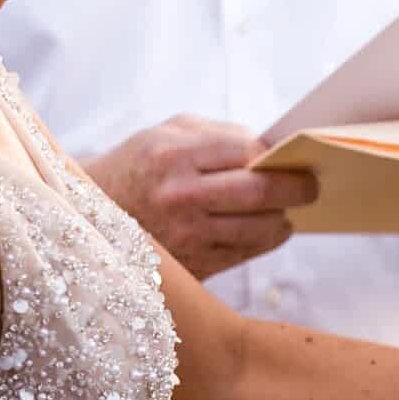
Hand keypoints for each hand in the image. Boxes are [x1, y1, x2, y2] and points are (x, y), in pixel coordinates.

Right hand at [86, 115, 317, 277]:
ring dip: (283, 220)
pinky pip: (244, 255)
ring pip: (259, 230)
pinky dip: (264, 242)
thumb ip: (218, 135)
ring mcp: (184, 236)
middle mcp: (179, 196)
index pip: (247, 152)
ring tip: (286, 211)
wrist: (87, 217)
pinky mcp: (189, 267)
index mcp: (173, 155)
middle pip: (260, 193)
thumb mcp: (166, 133)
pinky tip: (265, 229)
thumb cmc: (137, 166)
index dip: (277, 156)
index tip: (294, 156)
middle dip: (296, 188)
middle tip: (311, 186)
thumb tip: (271, 148)